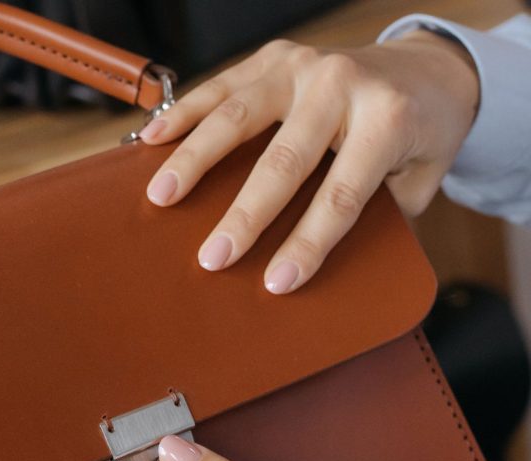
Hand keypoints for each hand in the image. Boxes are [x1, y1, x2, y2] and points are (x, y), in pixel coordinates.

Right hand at [142, 32, 479, 293]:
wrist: (428, 67)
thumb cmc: (421, 132)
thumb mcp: (421, 178)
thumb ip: (380, 215)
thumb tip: (321, 264)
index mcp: (387, 118)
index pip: (341, 194)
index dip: (309, 242)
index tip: (277, 283)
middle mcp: (342, 84)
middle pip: (282, 159)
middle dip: (244, 215)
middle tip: (212, 257)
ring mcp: (303, 65)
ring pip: (237, 115)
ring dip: (194, 159)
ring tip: (161, 196)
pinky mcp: (275, 57)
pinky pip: (220, 86)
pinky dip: (183, 113)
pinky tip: (153, 140)